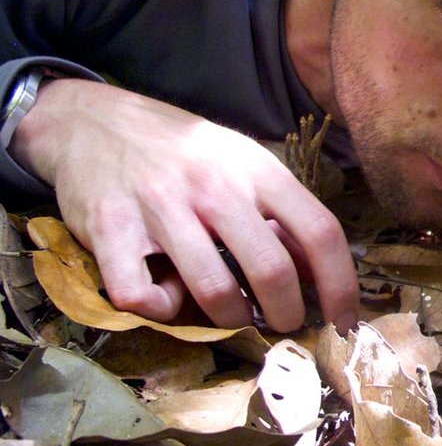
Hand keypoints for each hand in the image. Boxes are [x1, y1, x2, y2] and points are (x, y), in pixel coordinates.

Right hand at [12, 79, 358, 333]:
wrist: (93, 121)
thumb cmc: (185, 153)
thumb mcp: (243, 166)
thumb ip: (280, 215)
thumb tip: (322, 274)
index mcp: (258, 170)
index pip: (320, 231)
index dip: (341, 285)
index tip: (345, 319)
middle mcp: (214, 186)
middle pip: (272, 270)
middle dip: (288, 314)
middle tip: (284, 324)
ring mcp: (160, 205)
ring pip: (214, 290)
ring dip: (232, 318)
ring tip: (234, 315)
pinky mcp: (108, 227)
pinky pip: (142, 295)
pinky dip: (160, 310)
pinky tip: (167, 296)